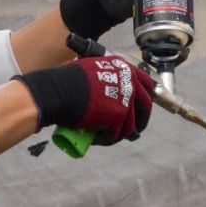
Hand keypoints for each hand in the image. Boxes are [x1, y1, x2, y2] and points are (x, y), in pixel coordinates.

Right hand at [14, 55, 154, 144]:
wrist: (60, 91)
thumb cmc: (66, 80)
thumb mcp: (92, 70)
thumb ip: (105, 77)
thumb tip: (105, 89)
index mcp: (123, 67)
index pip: (146, 82)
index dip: (146, 96)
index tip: (143, 108)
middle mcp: (130, 81)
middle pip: (146, 105)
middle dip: (141, 120)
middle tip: (133, 130)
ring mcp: (126, 99)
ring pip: (130, 125)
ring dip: (118, 133)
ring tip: (105, 136)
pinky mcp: (120, 116)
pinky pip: (116, 134)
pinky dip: (107, 139)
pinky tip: (96, 138)